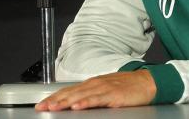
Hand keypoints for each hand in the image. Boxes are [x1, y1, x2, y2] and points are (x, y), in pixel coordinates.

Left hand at [35, 69, 156, 110]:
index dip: (54, 97)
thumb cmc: (127, 87)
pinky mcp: (113, 95)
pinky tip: (77, 106)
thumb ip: (91, 95)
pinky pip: (97, 99)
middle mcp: (95, 84)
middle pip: (71, 92)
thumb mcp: (105, 89)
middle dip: (55, 100)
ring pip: (81, 95)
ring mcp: (104, 89)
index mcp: (92, 83)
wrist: (147, 82)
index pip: (69, 90)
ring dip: (66, 101)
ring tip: (54, 107)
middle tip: (42, 107)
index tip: (42, 104)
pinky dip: (86, 102)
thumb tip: (75, 103)